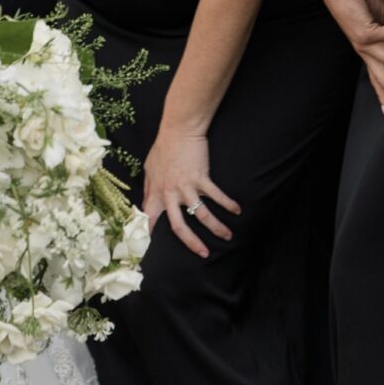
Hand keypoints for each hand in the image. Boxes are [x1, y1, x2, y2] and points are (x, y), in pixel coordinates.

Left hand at [141, 129, 237, 257]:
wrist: (178, 130)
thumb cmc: (163, 149)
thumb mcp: (150, 169)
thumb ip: (150, 189)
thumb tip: (146, 204)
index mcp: (157, 192)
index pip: (150, 218)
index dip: (150, 234)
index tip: (154, 250)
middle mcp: (170, 193)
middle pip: (179, 226)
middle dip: (192, 243)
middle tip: (204, 254)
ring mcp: (186, 186)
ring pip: (202, 215)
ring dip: (217, 228)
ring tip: (228, 235)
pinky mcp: (201, 178)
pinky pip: (217, 196)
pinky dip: (228, 204)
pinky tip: (237, 210)